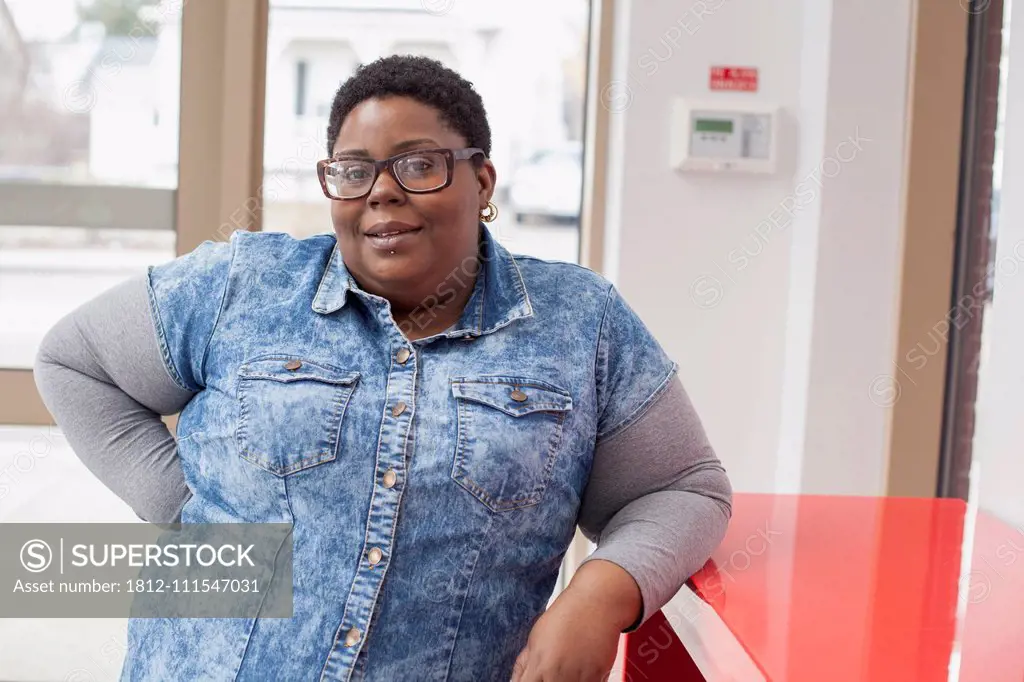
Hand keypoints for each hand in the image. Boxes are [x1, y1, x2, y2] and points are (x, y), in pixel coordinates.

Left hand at [510, 559, 640, 681]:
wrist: (595, 603)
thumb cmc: (566, 615)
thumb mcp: (535, 636)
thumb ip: (525, 663)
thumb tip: (515, 680)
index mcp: (538, 664)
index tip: (534, 679)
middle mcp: (556, 674)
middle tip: (551, 673)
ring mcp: (577, 678)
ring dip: (567, 681)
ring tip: (569, 669)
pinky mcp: (597, 677)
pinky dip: (584, 681)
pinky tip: (582, 670)